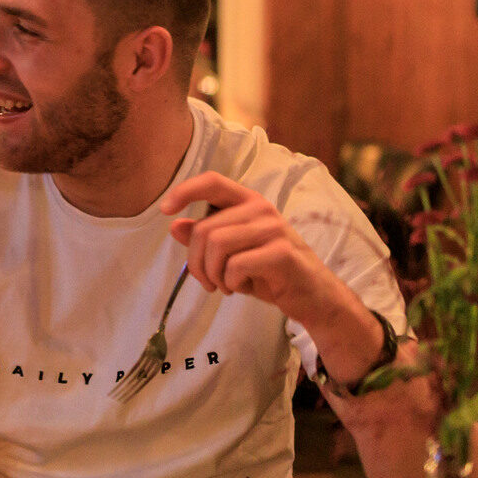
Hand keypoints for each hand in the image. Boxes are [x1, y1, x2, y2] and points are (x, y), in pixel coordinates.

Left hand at [159, 171, 355, 329]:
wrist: (312, 295)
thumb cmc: (269, 271)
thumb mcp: (232, 253)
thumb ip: (205, 238)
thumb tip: (174, 226)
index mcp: (248, 202)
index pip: (212, 182)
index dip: (184, 191)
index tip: (165, 211)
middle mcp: (261, 209)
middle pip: (205, 229)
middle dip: (196, 263)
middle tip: (207, 282)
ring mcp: (274, 229)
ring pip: (217, 246)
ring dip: (213, 275)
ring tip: (224, 285)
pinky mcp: (282, 253)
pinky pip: (236, 266)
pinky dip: (230, 283)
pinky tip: (241, 288)